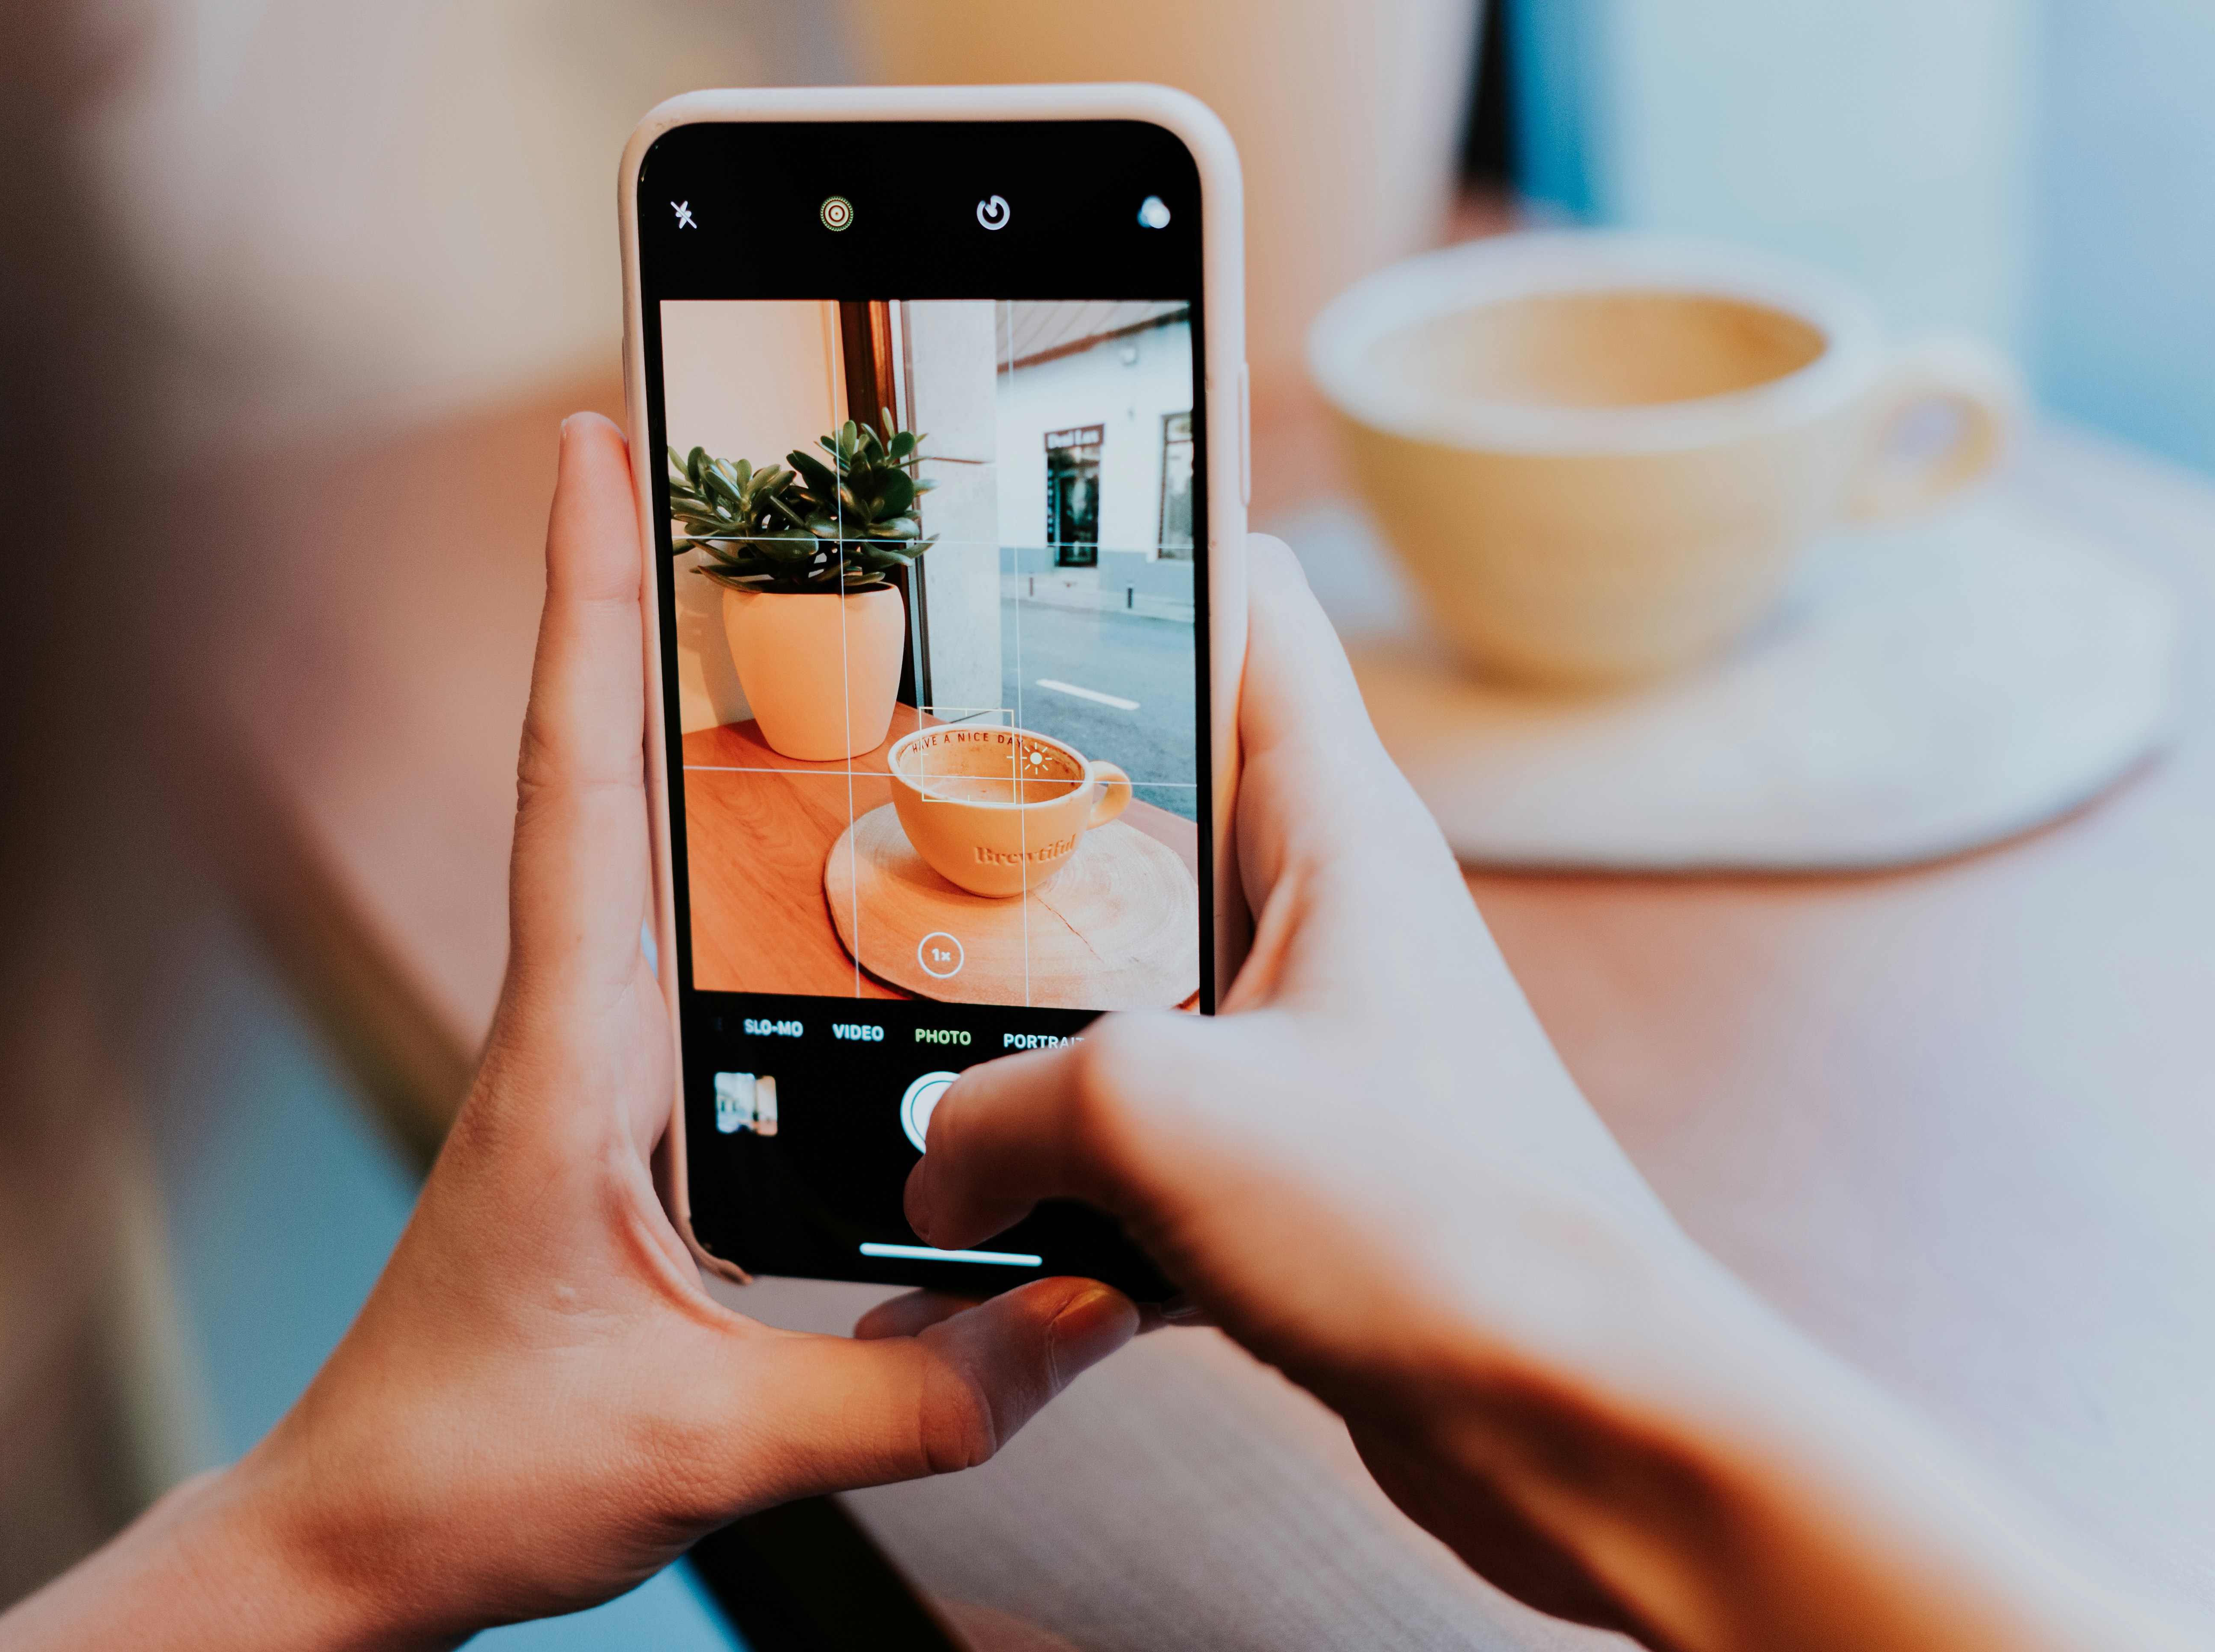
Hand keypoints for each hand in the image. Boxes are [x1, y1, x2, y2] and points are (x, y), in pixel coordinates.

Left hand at [0, 415, 1135, 1650]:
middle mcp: (568, 1032)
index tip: (598, 451)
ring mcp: (580, 1068)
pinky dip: (706, 862)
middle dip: (639, 604)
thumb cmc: (470, 1475)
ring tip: (766, 613)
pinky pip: (663, 950)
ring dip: (671, 720)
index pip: (579, 786)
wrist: (350, 1542)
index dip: (588, 607)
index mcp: (570, 1061)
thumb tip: (1089, 1318)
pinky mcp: (605, 1118)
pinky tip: (790, 857)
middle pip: (600, 770)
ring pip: (626, 853)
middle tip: (703, 471)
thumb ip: (919, 1391)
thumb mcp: (716, 1447)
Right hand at [909, 532, 1685, 1628]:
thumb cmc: (1440, 1232)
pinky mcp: (1297, 1163)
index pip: (1247, 611)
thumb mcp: (1158, 1116)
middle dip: (1025, 818)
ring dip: (1028, 1021)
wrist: (1583, 1425)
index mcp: (1335, 828)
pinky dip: (1065, 1170)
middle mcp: (1330, 915)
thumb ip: (999, 1106)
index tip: (1023, 538)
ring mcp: (1314, 1040)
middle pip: (1155, 803)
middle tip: (895, 822)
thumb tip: (932, 1155)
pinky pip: (1147, 1131)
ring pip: (1132, 982)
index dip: (1143, 550)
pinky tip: (981, 1225)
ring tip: (904, 1038)